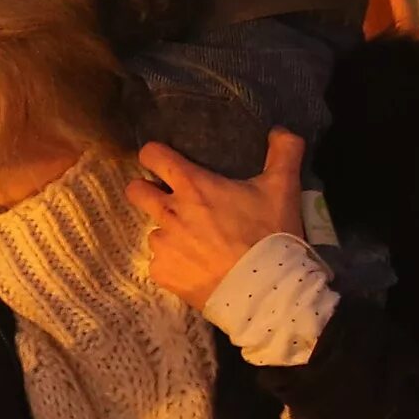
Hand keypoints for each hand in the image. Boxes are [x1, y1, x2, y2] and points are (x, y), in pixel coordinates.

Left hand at [127, 130, 306, 312]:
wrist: (265, 289)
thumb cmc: (270, 234)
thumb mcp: (283, 188)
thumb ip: (284, 152)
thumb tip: (280, 129)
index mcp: (192, 185)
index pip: (151, 155)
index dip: (155, 155)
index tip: (163, 162)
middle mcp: (169, 212)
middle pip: (135, 191)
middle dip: (146, 191)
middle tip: (169, 199)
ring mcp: (163, 245)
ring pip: (152, 230)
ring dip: (168, 232)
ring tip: (195, 242)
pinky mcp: (162, 273)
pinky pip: (159, 262)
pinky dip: (173, 263)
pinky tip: (195, 267)